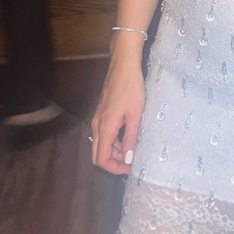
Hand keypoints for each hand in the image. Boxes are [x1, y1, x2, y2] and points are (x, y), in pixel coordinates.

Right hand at [90, 53, 144, 174]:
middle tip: (132, 160)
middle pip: (98, 154)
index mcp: (105, 127)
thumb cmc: (131, 87)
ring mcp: (98, 118)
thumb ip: (131, 138)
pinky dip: (115, 139)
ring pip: (102, 144)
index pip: (101, 159)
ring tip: (135, 146)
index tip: (130, 167)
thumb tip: (129, 159)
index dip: (115, 168)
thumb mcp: (135, 115)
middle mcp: (97, 125)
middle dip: (114, 161)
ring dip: (116, 150)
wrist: (124, 65)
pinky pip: (105, 133)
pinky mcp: (102, 112)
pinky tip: (129, 134)